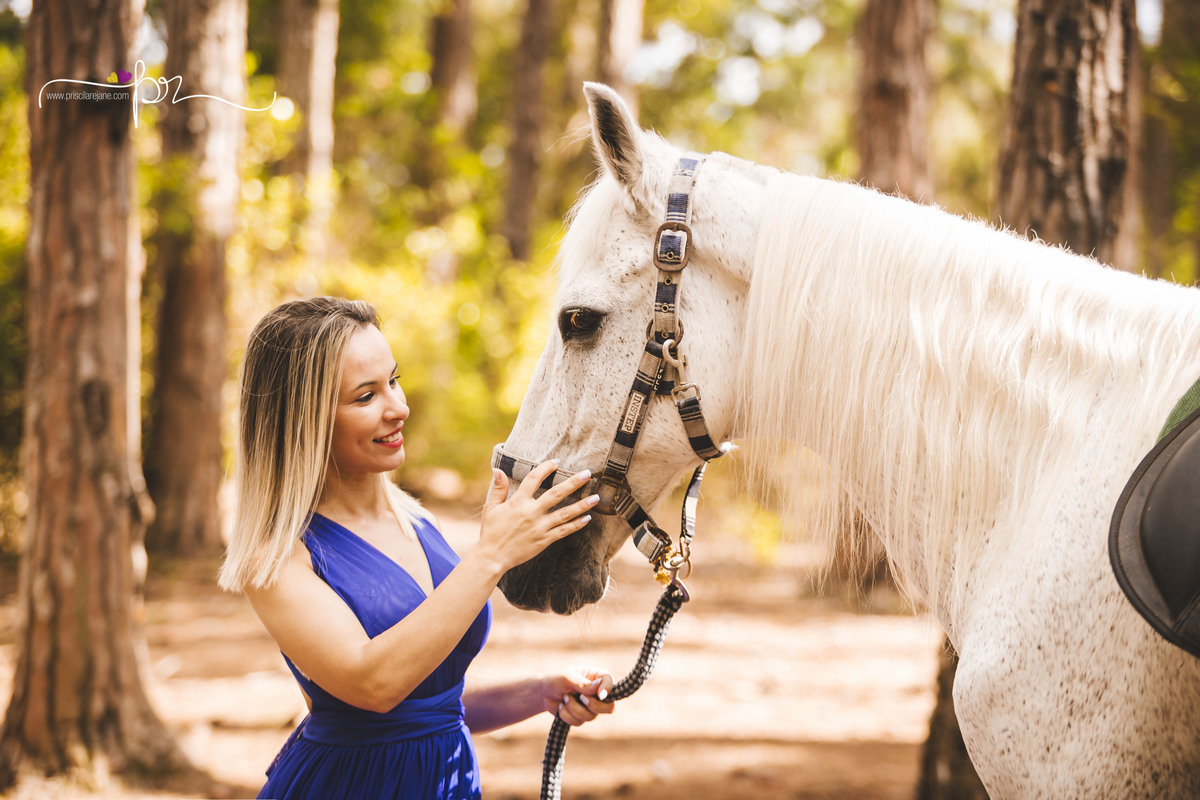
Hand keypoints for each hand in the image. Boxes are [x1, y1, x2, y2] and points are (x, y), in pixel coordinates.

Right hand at [475, 460, 597, 571]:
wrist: (493, 557)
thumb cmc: (491, 531)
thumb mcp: (491, 508)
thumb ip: (499, 488)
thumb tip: (498, 470)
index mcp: (518, 502)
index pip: (534, 479)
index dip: (546, 468)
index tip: (556, 462)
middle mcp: (532, 512)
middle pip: (557, 494)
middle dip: (574, 483)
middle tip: (587, 474)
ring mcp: (540, 527)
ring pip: (565, 513)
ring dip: (582, 505)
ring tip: (596, 497)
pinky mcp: (544, 540)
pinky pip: (564, 531)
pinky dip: (576, 525)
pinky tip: (587, 518)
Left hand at [541, 669, 615, 726]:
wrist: (543, 694)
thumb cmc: (556, 681)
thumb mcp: (567, 678)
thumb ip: (583, 684)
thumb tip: (599, 686)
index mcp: (595, 677)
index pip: (609, 681)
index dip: (607, 690)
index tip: (600, 695)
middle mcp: (596, 693)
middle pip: (609, 707)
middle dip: (593, 706)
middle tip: (581, 698)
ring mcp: (590, 707)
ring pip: (591, 716)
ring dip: (574, 709)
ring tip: (565, 699)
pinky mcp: (581, 717)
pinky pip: (579, 722)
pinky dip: (567, 716)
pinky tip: (561, 707)